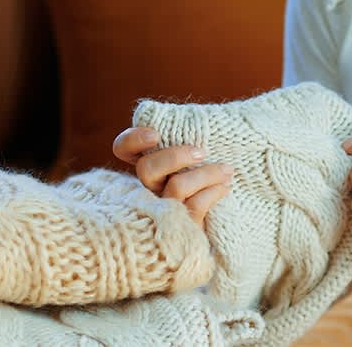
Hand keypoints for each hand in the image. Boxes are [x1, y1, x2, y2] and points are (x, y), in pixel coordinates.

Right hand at [112, 127, 232, 228]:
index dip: (132, 140)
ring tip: (227, 170)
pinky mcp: (183, 228)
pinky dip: (213, 192)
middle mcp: (150, 190)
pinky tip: (225, 188)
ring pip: (176, 186)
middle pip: (146, 169)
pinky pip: (195, 205)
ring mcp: (164, 211)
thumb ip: (193, 143)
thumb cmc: (213, 185)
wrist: (226, 231)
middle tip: (201, 152)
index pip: (124, 149)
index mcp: (151, 169)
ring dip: (206, 173)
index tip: (155, 134)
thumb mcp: (201, 160)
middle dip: (175, 156)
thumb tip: (209, 119)